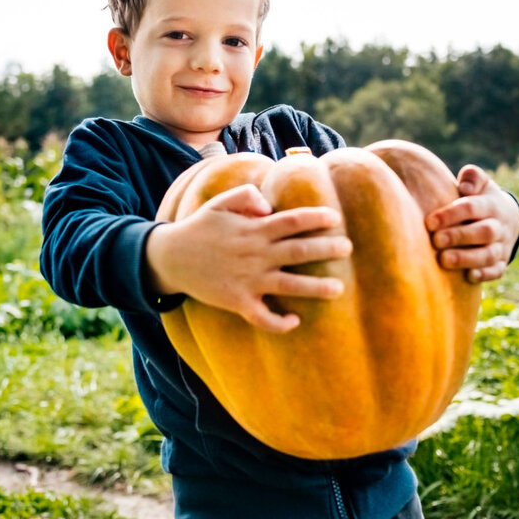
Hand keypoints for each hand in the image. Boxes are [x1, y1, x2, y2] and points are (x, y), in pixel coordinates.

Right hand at [146, 184, 351, 332]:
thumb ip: (245, 196)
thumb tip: (269, 205)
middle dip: (326, 249)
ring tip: (338, 289)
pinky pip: (262, 317)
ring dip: (315, 288)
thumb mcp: (219, 203)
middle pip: (299, 252)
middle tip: (348, 248)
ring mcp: (248, 280)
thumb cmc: (200, 227)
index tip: (336, 219)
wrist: (170, 257)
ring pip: (289, 286)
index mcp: (253, 230)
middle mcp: (255, 255)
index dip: (316, 219)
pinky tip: (294, 321)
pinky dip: (279, 322)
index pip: (292, 221)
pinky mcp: (238, 302)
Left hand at [424, 165, 518, 283]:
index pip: (472, 207)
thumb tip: (464, 186)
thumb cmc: (481, 198)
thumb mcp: (481, 183)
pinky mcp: (501, 263)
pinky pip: (496, 271)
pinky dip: (484, 274)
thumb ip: (473, 177)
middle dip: (459, 236)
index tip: (429, 222)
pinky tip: (467, 276)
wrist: (508, 219)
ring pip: (489, 254)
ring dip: (467, 258)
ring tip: (443, 260)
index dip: (451, 214)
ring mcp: (502, 246)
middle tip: (435, 240)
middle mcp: (499, 226)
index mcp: (492, 204)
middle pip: (484, 232)